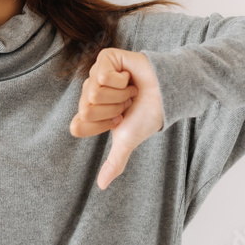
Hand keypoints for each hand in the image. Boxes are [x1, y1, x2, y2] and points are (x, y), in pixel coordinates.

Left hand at [69, 48, 164, 189]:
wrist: (168, 95)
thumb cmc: (147, 116)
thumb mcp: (127, 141)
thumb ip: (114, 162)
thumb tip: (102, 186)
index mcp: (88, 112)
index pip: (77, 125)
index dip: (102, 125)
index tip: (118, 120)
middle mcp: (88, 92)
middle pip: (86, 108)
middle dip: (112, 109)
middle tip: (126, 103)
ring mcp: (96, 73)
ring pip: (94, 92)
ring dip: (119, 95)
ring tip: (130, 91)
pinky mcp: (106, 59)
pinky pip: (103, 75)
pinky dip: (122, 81)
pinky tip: (130, 78)